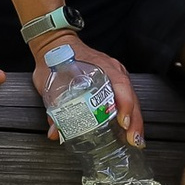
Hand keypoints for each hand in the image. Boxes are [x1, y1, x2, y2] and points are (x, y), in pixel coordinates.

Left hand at [30, 34, 144, 147]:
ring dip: (135, 120)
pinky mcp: (113, 82)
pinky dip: (130, 115)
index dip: (124, 103)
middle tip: (133, 140)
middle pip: (130, 95)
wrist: (55, 44)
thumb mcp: (49, 83)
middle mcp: (112, 70)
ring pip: (132, 98)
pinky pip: (127, 99)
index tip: (123, 121)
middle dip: (134, 120)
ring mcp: (115, 75)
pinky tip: (129, 130)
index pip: (119, 83)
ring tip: (135, 140)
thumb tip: (55, 132)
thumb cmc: (55, 60)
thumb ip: (52, 108)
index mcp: (100, 66)